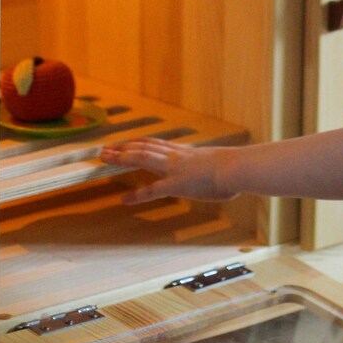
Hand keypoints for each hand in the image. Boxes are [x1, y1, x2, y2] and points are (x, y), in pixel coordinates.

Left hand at [98, 138, 236, 204]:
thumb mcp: (218, 164)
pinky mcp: (177, 184)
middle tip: (104, 149)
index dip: (138, 143)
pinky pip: (152, 189)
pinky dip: (137, 195)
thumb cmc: (235, 168)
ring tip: (105, 158)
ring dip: (122, 158)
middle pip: (143, 147)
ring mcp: (175, 169)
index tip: (124, 142)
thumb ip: (211, 168)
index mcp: (184, 153)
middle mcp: (176, 157)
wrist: (238, 167)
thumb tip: (218, 173)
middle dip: (122, 148)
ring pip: (142, 158)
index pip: (155, 144)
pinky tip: (124, 200)